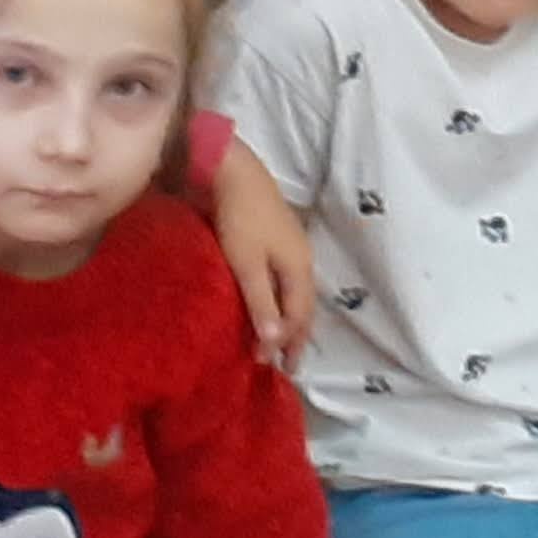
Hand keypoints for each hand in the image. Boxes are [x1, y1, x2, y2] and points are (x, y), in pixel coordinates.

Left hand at [206, 139, 316, 363]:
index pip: (298, 315)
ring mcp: (291, 246)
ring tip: (279, 339)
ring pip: (295, 292)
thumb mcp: (247, 264)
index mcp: (299, 268)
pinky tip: (270, 301)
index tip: (269, 366)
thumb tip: (275, 343)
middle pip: (303, 305)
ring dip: (289, 318)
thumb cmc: (239, 219)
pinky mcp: (277, 237)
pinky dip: (280, 299)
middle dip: (296, 335)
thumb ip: (261, 302)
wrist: (234, 171)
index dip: (286, 342)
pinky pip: (285, 279)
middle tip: (288, 364)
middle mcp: (302, 259)